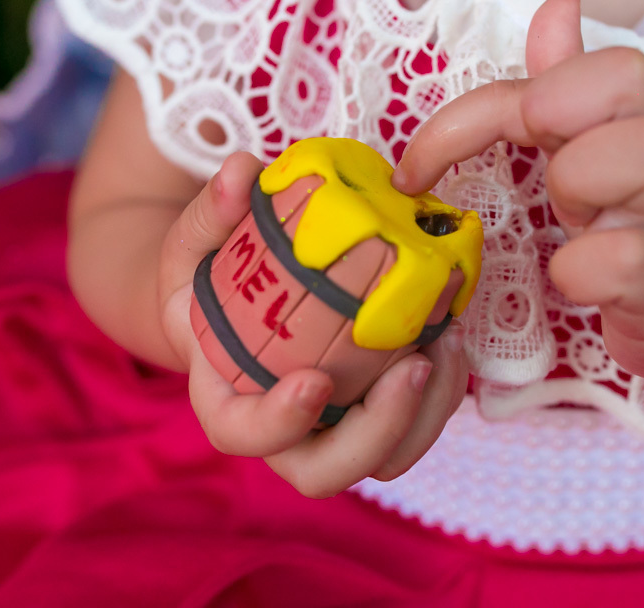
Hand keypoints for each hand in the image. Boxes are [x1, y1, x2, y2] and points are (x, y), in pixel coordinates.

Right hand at [157, 152, 469, 497]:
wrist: (232, 299)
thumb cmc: (209, 277)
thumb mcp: (195, 242)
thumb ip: (213, 211)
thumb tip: (243, 172)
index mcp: (225, 398)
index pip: (242, 434)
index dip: (278, 423)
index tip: (315, 381)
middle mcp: (282, 429)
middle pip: (325, 472)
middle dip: (377, 432)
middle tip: (412, 368)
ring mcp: (333, 426)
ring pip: (385, 458)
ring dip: (425, 413)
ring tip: (444, 342)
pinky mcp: (374, 408)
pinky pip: (416, 422)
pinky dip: (442, 390)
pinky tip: (448, 331)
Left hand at [392, 0, 643, 382]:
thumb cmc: (632, 219)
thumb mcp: (589, 145)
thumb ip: (565, 80)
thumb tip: (556, 5)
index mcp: (627, 113)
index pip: (560, 67)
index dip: (475, 110)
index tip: (419, 168)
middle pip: (626, 74)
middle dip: (555, 116)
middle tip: (543, 176)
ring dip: (579, 188)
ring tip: (574, 224)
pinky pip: (626, 258)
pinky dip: (582, 273)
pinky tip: (579, 281)